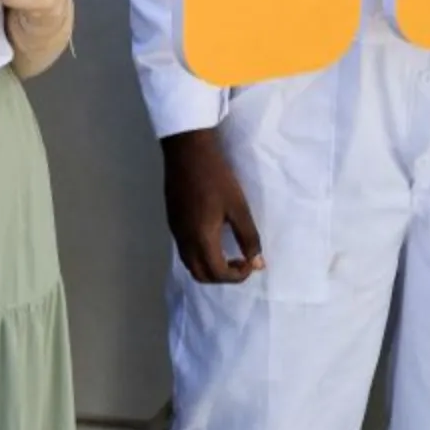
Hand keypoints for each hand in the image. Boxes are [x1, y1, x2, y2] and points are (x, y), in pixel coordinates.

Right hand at [162, 128, 263, 283]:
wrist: (187, 152)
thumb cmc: (217, 178)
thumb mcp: (239, 208)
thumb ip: (249, 238)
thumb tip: (258, 263)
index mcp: (202, 238)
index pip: (218, 273)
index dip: (238, 275)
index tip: (252, 262)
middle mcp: (185, 241)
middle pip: (201, 275)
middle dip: (223, 276)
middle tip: (241, 262)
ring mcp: (175, 232)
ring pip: (190, 264)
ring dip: (210, 267)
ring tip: (228, 252)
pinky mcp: (172, 222)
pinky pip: (185, 251)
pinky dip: (201, 255)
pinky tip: (213, 237)